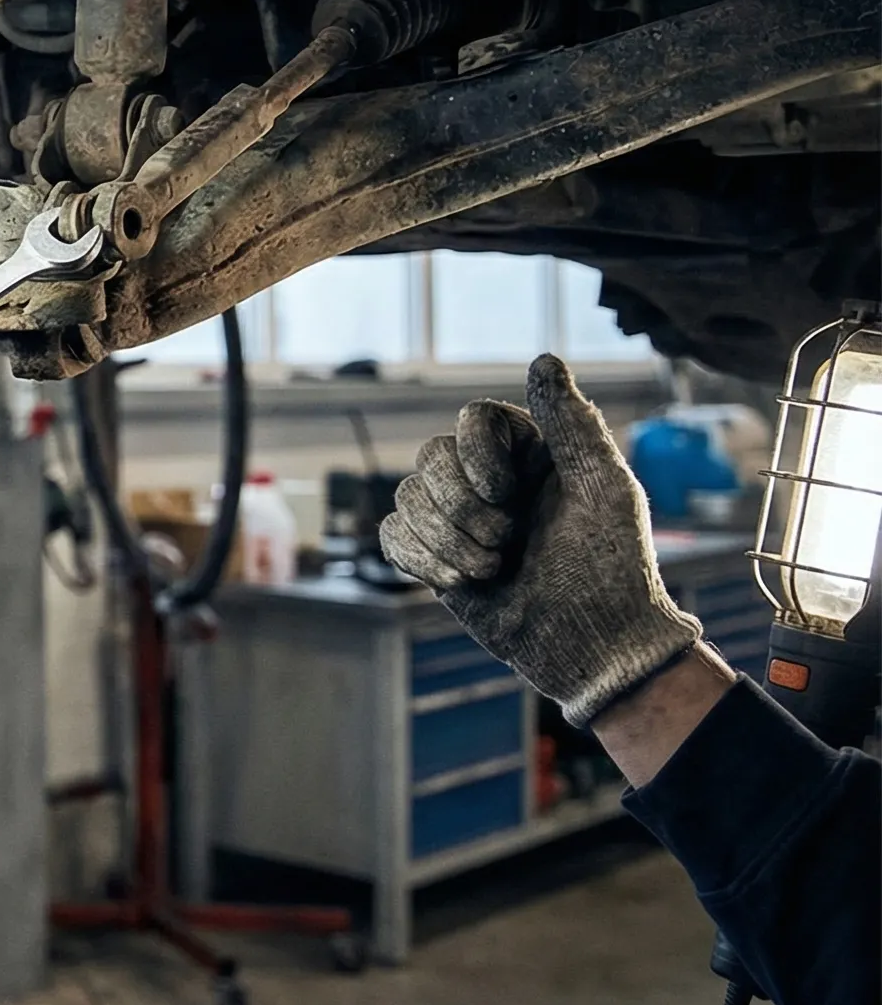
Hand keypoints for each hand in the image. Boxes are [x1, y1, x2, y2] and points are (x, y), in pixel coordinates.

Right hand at [380, 354, 711, 725]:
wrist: (593, 646)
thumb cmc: (613, 567)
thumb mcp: (604, 488)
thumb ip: (573, 423)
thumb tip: (543, 358)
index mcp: (530, 453)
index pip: (472, 418)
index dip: (478, 455)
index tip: (508, 493)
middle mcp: (489, 479)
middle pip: (431, 457)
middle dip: (463, 509)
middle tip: (509, 542)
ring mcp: (457, 520)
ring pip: (406, 497)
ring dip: (448, 541)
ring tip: (493, 569)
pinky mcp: (434, 557)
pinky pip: (391, 535)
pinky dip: (420, 558)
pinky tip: (461, 581)